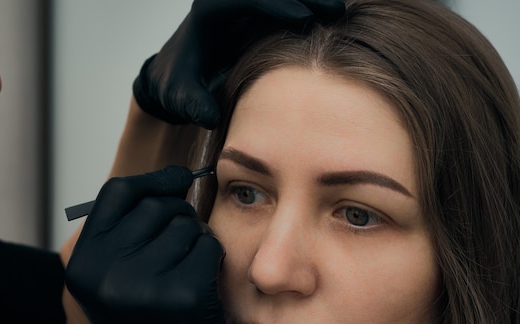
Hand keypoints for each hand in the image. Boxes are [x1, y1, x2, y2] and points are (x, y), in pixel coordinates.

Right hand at [65, 166, 230, 323]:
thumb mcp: (114, 277)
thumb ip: (127, 232)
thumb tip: (172, 180)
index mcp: (84, 263)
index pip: (117, 194)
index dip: (152, 181)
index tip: (178, 178)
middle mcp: (107, 272)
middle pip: (157, 207)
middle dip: (178, 219)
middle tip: (180, 248)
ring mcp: (144, 284)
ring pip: (186, 225)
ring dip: (195, 242)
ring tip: (186, 272)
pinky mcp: (184, 294)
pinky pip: (208, 246)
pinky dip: (212, 259)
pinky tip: (202, 284)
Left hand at [133, 0, 345, 128]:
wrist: (180, 79)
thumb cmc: (180, 85)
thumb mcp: (181, 96)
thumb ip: (193, 104)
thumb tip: (209, 117)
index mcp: (209, 13)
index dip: (274, 4)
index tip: (303, 18)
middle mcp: (231, 6)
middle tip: (333, 10)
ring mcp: (248, 11)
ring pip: (282, 0)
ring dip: (310, 2)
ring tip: (340, 13)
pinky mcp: (261, 20)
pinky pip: (287, 11)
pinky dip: (308, 13)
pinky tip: (333, 21)